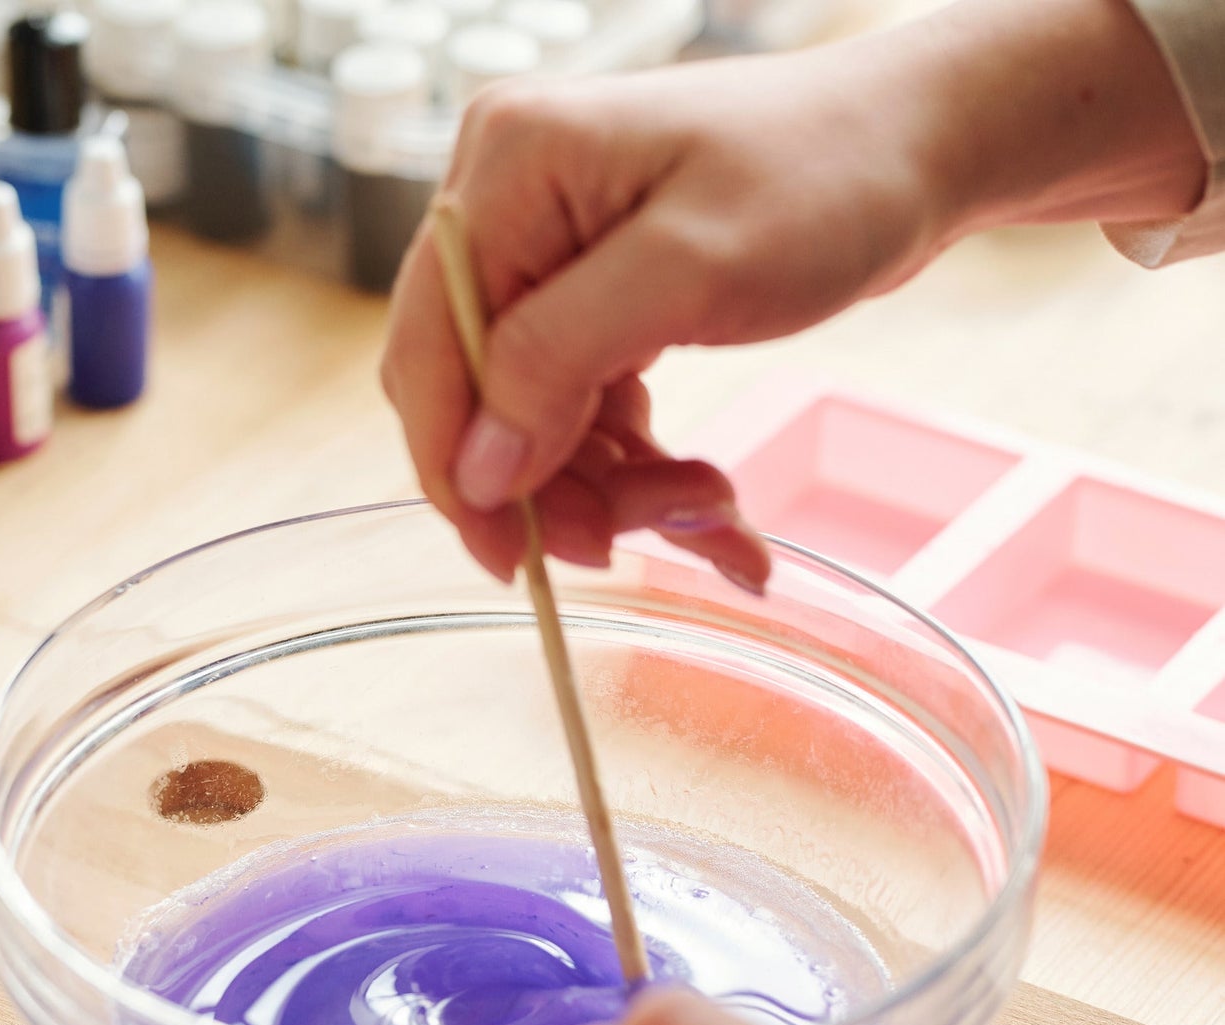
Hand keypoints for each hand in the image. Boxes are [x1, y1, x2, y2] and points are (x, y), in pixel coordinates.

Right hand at [384, 41, 938, 583]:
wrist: (915, 147)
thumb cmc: (825, 174)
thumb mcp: (690, 268)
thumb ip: (560, 360)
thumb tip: (476, 466)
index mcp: (506, 173)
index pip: (429, 350)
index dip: (459, 466)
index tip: (513, 557)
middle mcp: (511, 213)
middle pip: (479, 397)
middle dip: (556, 484)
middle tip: (635, 538)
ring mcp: (552, 259)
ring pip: (537, 423)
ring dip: (614, 489)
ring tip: (713, 510)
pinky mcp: (595, 299)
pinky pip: (586, 413)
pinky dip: (640, 468)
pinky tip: (709, 501)